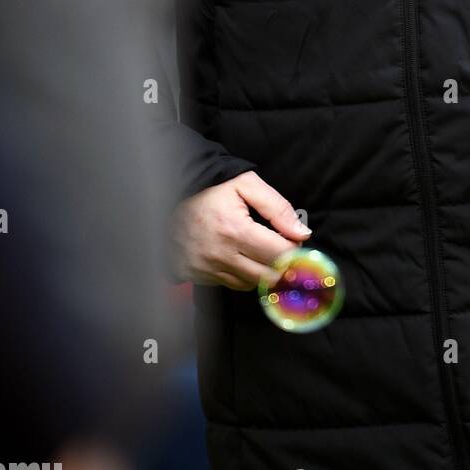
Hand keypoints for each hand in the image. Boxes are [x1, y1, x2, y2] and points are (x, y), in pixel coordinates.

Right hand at [169, 170, 311, 289]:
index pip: (280, 255)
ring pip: (250, 284)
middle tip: (283, 249)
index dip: (295, 250)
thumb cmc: (210, 187)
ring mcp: (205, 268)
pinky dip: (243, 275)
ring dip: (263, 272)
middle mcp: (219, 255)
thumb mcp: (246, 184)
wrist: (167, 191)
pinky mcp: (195, 274)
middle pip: (268, 276)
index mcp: (235, 230)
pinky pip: (230, 285)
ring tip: (262, 251)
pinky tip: (242, 257)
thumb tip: (302, 234)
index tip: (295, 241)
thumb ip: (278, 208)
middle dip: (283, 265)